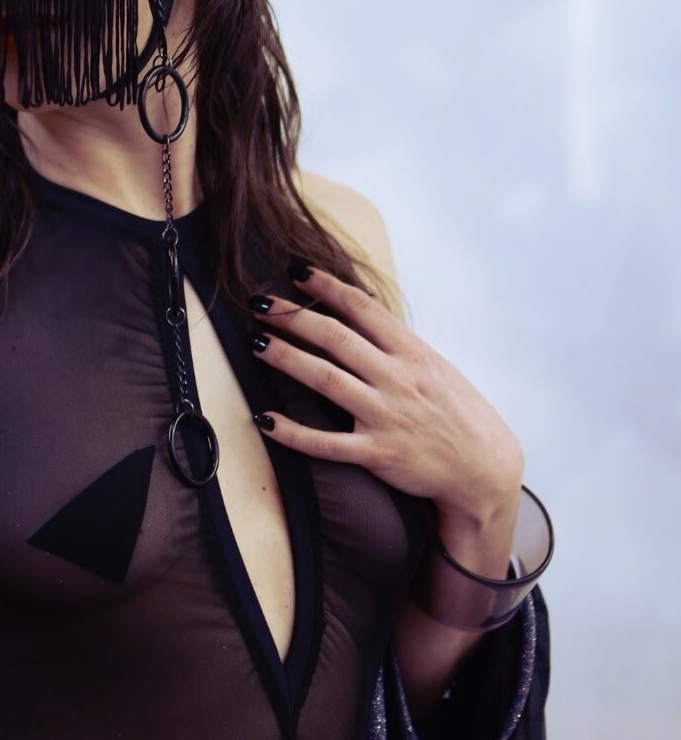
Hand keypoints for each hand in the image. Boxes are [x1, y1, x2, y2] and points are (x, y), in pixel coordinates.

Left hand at [250, 267, 523, 521]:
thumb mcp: (437, 369)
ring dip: (286, 358)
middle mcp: (398, 379)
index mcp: (414, 353)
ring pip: (326, 380)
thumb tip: (362, 317)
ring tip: (255, 341)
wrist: (485, 469)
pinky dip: (293, 433)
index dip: (327, 287)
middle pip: (336, 338)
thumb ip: (399, 347)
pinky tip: (264, 419)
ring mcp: (387, 416)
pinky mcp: (378, 453)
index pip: (364, 309)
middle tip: (258, 302)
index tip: (296, 271)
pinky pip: (326, 443)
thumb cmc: (459, 415)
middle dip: (294, 317)